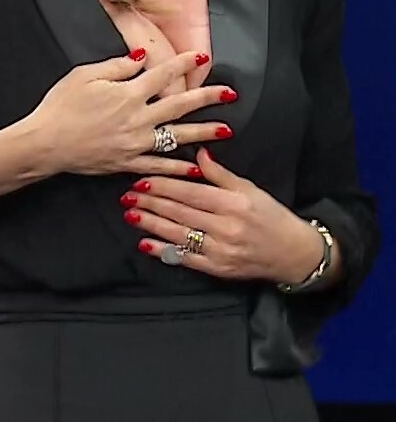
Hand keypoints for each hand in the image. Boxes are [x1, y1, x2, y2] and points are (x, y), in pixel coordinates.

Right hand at [30, 50, 236, 177]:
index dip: (183, 63)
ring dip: (203, 133)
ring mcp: (135, 143)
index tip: (201, 55)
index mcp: (127, 93)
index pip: (163, 74)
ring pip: (177, 136)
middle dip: (207, 98)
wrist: (45, 144)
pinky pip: (159, 165)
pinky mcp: (127, 162)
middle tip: (230, 93)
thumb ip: (117, 67)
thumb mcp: (85, 75)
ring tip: (226, 130)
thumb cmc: (61, 106)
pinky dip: (179, 167)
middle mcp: (137, 118)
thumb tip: (141, 58)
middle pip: (179, 105)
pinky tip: (197, 166)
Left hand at [121, 147, 323, 283]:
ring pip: (178, 234)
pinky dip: (163, 251)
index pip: (190, 192)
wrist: (293, 252)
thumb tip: (198, 152)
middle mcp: (225, 226)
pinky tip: (145, 243)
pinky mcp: (218, 268)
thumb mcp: (248, 188)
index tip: (142, 179)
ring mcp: (221, 250)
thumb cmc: (270, 216)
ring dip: (151, 224)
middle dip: (151, 202)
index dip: (164, 185)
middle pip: (179, 212)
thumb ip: (221, 173)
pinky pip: (185, 258)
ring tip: (131, 214)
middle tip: (127, 195)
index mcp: (233, 202)